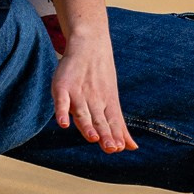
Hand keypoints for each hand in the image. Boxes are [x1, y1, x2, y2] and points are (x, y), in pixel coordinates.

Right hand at [52, 34, 135, 151]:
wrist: (89, 45)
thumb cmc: (101, 78)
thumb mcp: (112, 102)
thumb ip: (119, 127)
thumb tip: (132, 148)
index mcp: (107, 105)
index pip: (112, 122)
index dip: (114, 135)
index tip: (118, 148)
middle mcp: (94, 100)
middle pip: (99, 120)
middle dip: (105, 134)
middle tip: (111, 147)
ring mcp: (78, 94)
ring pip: (83, 112)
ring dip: (87, 126)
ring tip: (92, 138)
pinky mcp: (62, 87)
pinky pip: (62, 101)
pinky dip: (62, 111)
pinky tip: (63, 123)